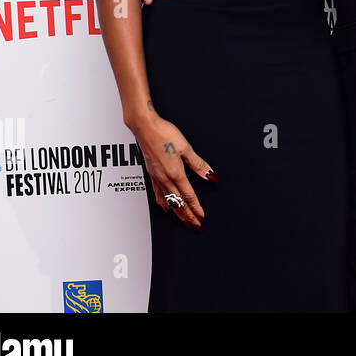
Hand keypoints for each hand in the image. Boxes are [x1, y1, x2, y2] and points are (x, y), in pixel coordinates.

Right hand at [132, 115, 215, 230]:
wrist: (144, 128)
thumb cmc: (165, 134)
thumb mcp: (186, 148)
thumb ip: (198, 164)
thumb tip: (210, 177)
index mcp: (175, 173)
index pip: (188, 196)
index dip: (196, 209)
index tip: (202, 218)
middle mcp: (164, 179)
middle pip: (178, 203)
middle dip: (187, 217)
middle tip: (195, 227)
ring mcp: (156, 178)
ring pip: (168, 202)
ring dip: (177, 213)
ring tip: (184, 222)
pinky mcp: (151, 175)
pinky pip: (158, 194)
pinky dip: (164, 204)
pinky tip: (166, 208)